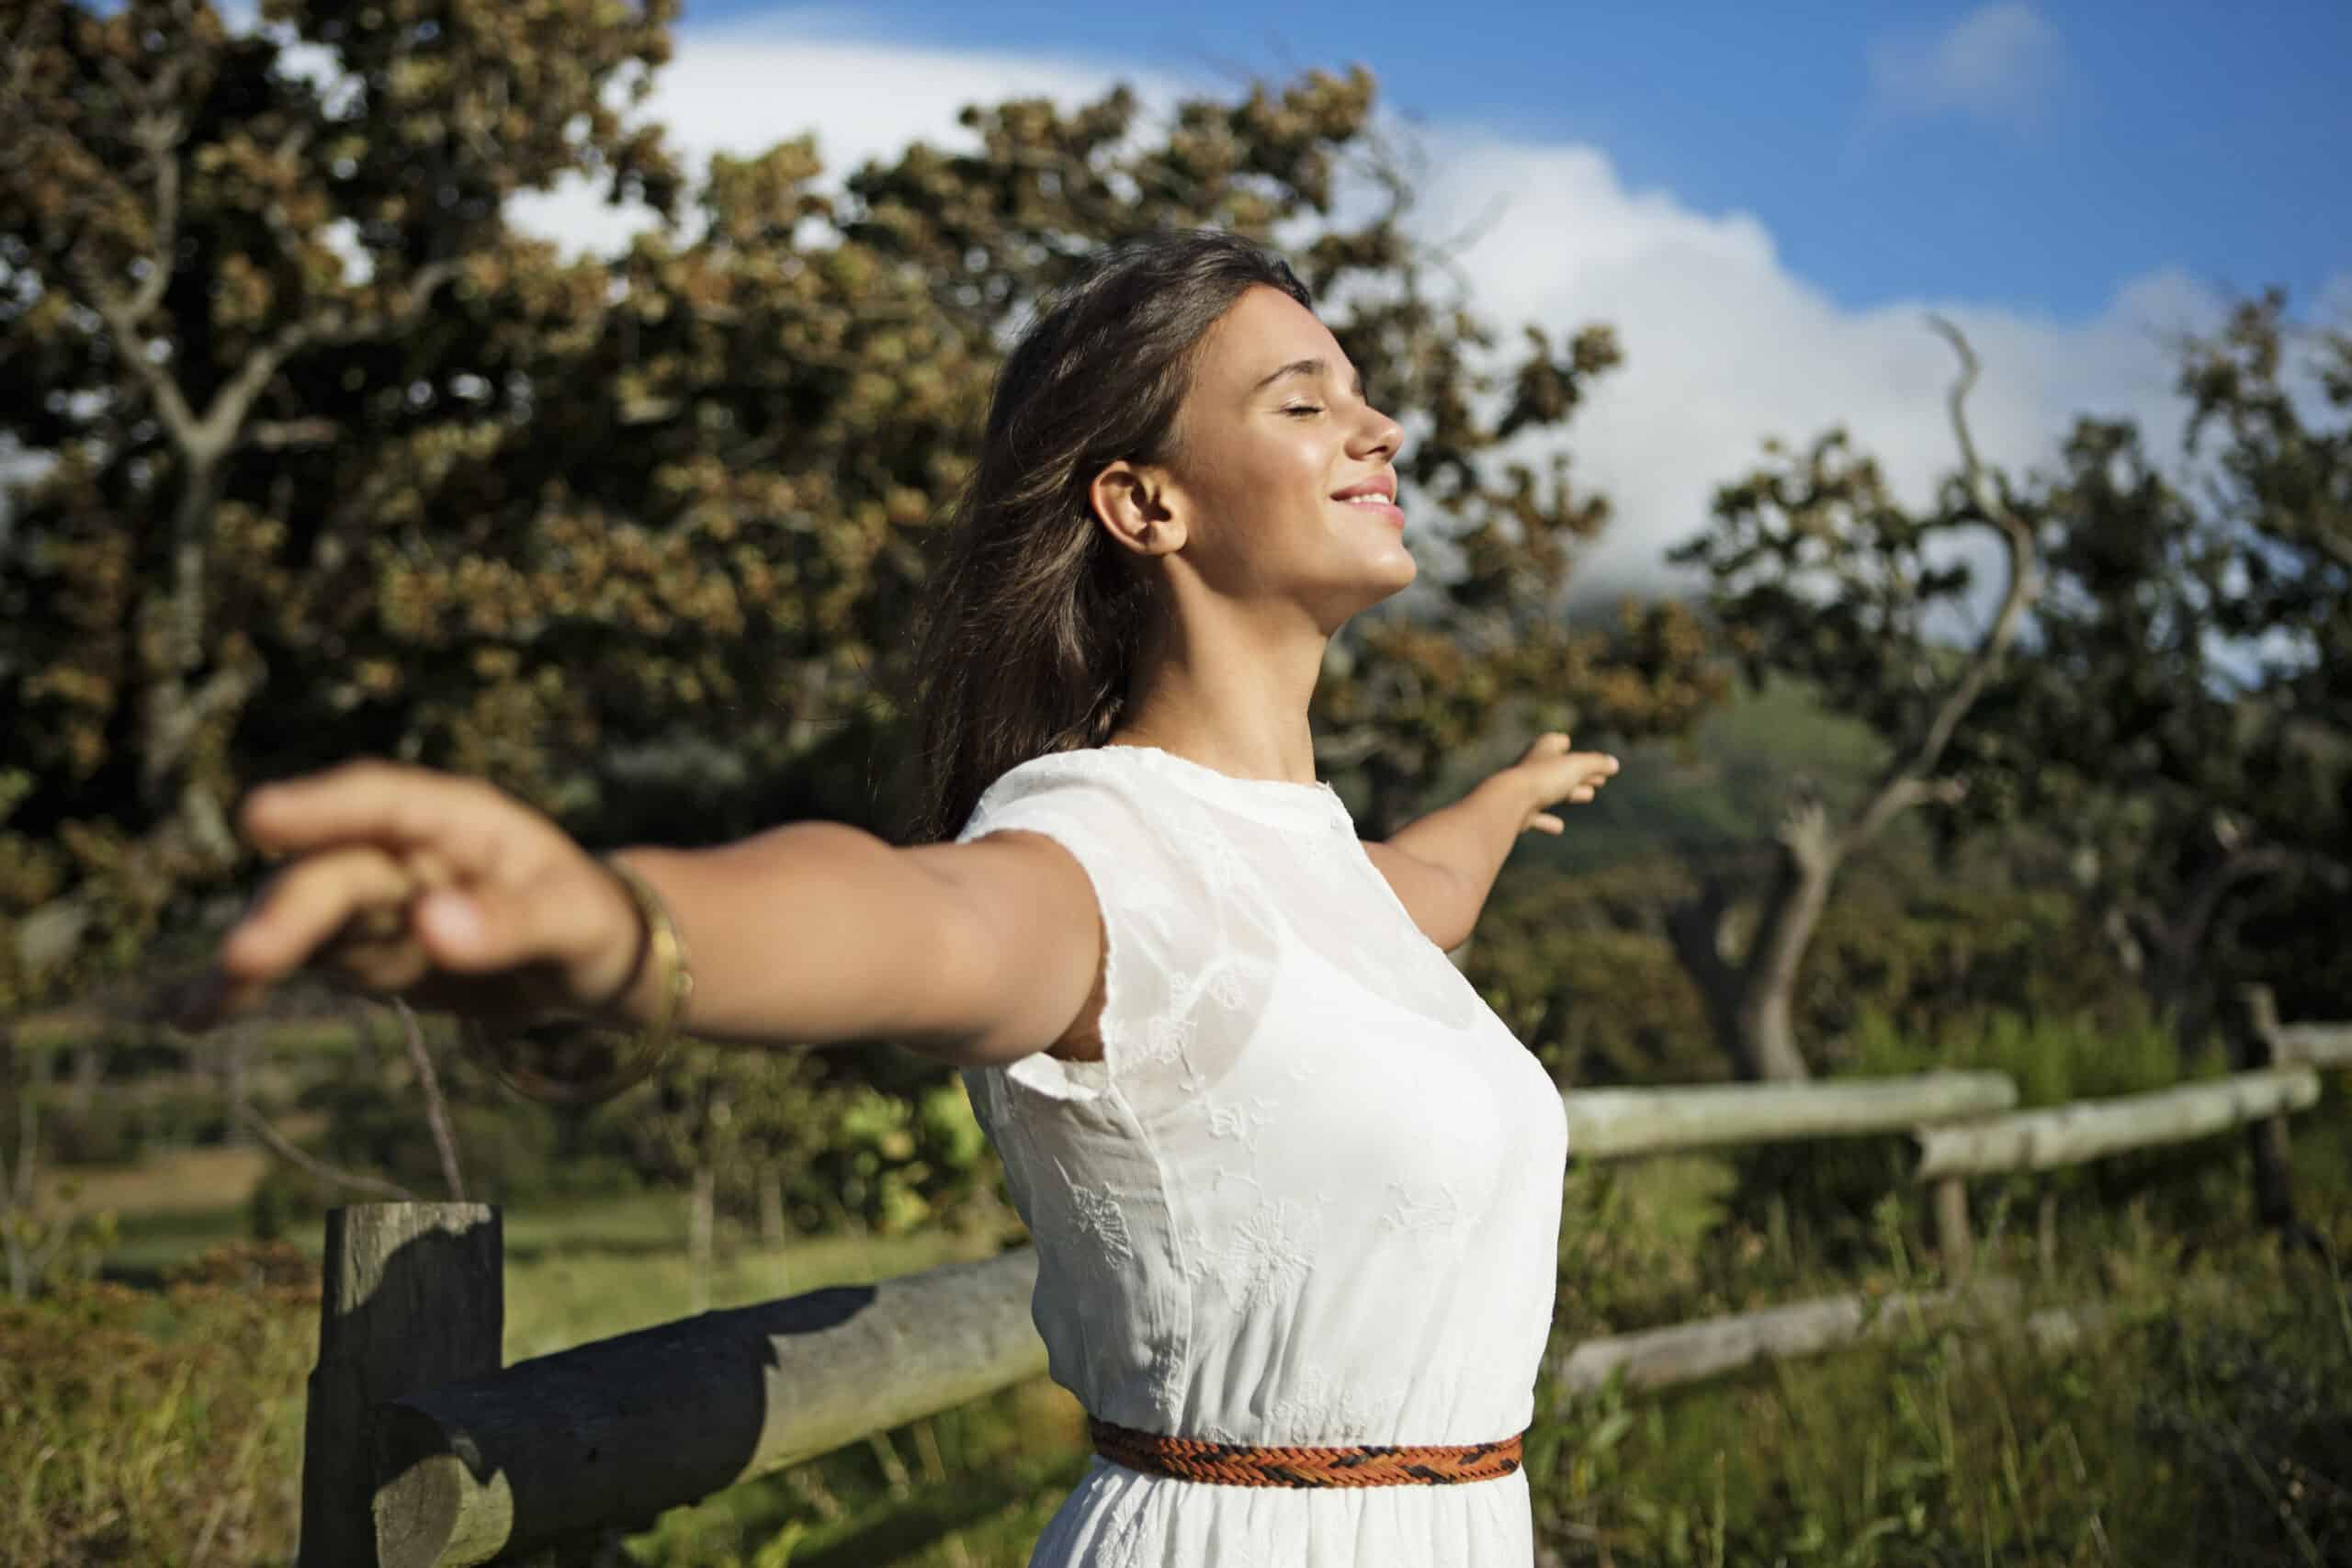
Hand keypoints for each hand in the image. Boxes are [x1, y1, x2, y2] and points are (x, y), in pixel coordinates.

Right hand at [176, 760, 642, 1029]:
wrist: (591, 960)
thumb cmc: (592, 924)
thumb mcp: (573, 925)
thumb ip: (510, 925)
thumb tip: (433, 925)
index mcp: (459, 820)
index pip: (384, 801)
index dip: (322, 806)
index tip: (260, 818)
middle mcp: (401, 850)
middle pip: (334, 875)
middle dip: (288, 914)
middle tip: (246, 960)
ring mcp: (373, 899)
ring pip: (301, 919)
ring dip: (251, 957)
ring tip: (199, 1006)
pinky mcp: (358, 949)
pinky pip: (299, 963)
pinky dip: (249, 988)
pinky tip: (192, 1016)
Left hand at [1507, 732, 1620, 834]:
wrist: (1508, 802)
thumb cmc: (1543, 778)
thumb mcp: (1576, 766)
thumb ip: (1597, 764)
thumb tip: (1614, 764)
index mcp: (1542, 750)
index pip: (1555, 742)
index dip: (1566, 745)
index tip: (1571, 746)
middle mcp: (1530, 768)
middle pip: (1558, 769)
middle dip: (1579, 773)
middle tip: (1598, 779)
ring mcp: (1522, 792)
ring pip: (1550, 791)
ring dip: (1569, 792)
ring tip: (1587, 794)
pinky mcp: (1518, 814)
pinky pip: (1536, 817)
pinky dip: (1548, 821)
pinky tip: (1559, 827)